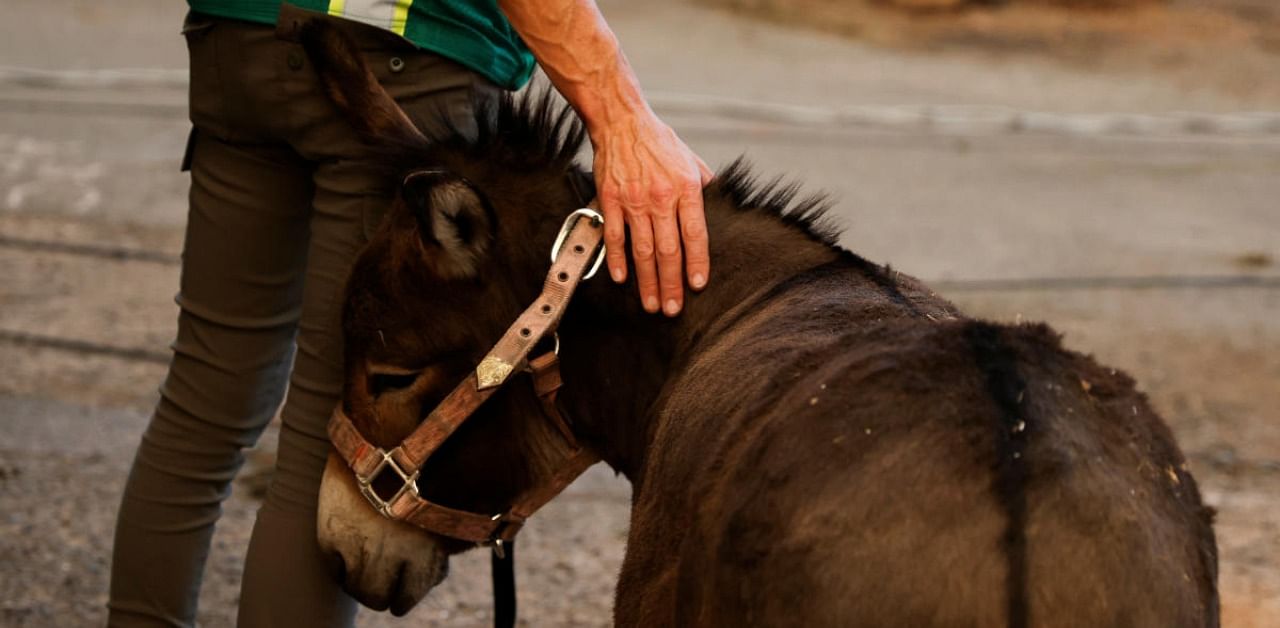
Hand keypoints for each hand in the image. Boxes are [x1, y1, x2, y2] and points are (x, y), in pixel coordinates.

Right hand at [593, 111, 712, 315]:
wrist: (621, 121)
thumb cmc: (658, 141)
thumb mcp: (690, 159)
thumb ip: (704, 185)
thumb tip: (717, 205)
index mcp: (686, 188)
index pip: (695, 234)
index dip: (696, 263)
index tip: (697, 286)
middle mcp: (661, 197)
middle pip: (668, 250)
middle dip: (672, 283)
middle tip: (673, 309)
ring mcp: (633, 200)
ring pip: (642, 250)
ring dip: (647, 281)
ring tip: (651, 303)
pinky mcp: (610, 200)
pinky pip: (615, 237)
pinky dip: (618, 260)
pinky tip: (622, 279)